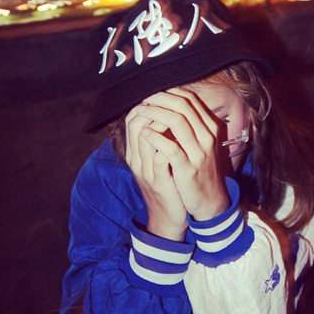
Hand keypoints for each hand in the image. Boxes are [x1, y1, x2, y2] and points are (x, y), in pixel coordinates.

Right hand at [125, 105, 187, 238]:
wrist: (168, 216)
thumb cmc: (167, 185)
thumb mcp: (159, 161)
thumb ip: (159, 141)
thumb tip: (167, 116)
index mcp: (135, 154)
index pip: (131, 119)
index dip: (147, 103)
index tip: (163, 97)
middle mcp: (137, 160)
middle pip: (135, 123)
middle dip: (153, 107)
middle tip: (170, 101)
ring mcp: (147, 171)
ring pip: (145, 136)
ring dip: (161, 121)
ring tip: (176, 112)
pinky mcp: (160, 182)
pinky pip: (161, 157)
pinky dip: (169, 143)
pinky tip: (181, 136)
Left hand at [137, 87, 229, 221]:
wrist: (211, 200)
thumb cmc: (200, 170)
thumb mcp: (201, 144)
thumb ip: (191, 125)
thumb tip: (170, 104)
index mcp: (211, 128)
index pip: (190, 100)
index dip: (169, 92)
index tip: (152, 91)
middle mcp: (207, 137)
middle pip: (183, 106)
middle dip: (160, 98)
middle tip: (143, 98)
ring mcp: (199, 152)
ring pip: (177, 121)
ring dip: (155, 113)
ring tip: (140, 111)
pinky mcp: (188, 168)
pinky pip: (170, 147)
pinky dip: (154, 137)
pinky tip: (144, 134)